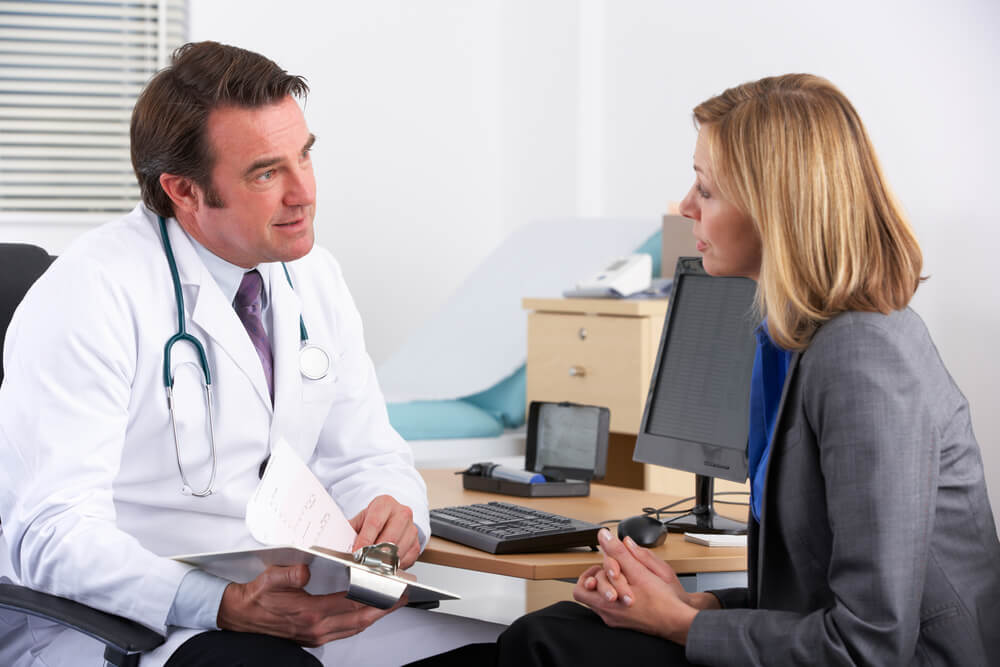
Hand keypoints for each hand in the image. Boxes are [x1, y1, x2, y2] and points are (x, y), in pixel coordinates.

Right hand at [217, 564, 403, 645]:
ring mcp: (316, 635)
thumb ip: (289, 574)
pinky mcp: (314, 637)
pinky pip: (345, 631)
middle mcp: (316, 628)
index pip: (351, 603)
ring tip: (394, 602)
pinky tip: (369, 612)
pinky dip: (361, 621)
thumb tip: (307, 570)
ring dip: (376, 616)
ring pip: (355, 628)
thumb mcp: (269, 579)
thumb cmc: (255, 596)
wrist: (238, 616)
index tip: (392, 587)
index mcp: (309, 613)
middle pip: (360, 619)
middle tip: (404, 595)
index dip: (374, 595)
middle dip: (385, 608)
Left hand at [349, 495, 420, 568]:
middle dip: (374, 554)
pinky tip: (385, 564)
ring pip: (398, 551)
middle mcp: (402, 513)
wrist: (391, 518)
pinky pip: (406, 559)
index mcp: (385, 503)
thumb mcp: (360, 519)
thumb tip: (337, 543)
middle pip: (389, 539)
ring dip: (384, 562)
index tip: (356, 553)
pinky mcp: (416, 543)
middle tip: (363, 563)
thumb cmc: (374, 519)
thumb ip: (350, 530)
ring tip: (372, 565)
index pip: (375, 523)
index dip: (364, 541)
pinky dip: (394, 566)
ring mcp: (411, 528)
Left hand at [573, 528, 700, 643]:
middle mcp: (608, 614)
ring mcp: (616, 620)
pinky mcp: (625, 623)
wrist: (678, 621)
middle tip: (612, 570)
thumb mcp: (639, 571)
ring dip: (609, 586)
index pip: (581, 588)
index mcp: (607, 603)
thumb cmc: (662, 600)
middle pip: (589, 594)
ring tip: (624, 578)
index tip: (602, 566)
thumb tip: (604, 537)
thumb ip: (618, 552)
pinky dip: (618, 596)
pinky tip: (631, 589)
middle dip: (599, 578)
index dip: (589, 573)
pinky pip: (612, 608)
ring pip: (601, 600)